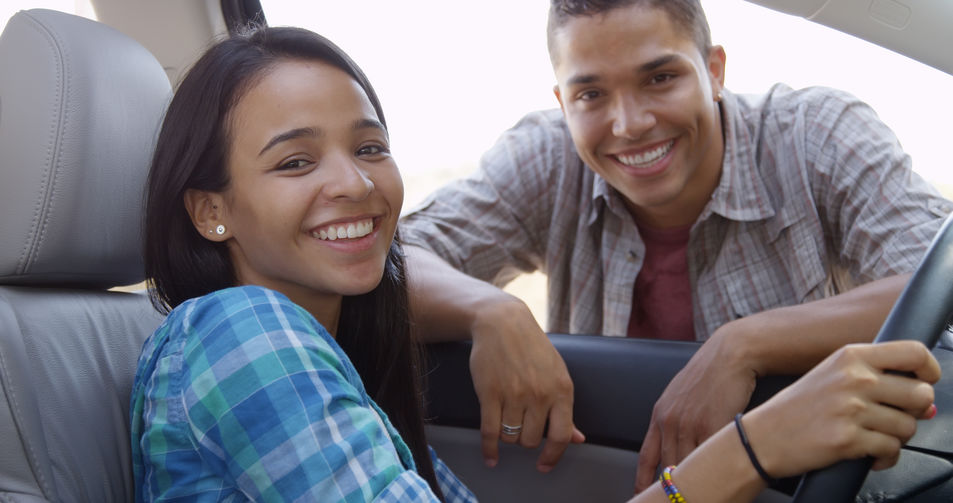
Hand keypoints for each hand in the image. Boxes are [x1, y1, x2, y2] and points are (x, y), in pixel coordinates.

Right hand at [468, 296, 584, 471]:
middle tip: (520, 424)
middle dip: (524, 439)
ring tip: (506, 420)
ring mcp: (514, 394)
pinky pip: (490, 432)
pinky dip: (489, 449)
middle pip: (531, 440)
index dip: (553, 456)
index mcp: (561, 390)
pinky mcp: (489, 393)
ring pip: (511, 437)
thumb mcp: (557, 374)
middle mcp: (540, 394)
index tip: (544, 465)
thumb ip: (565, 410)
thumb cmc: (532, 349)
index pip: (561, 436)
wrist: (502, 323)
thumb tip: (578, 440)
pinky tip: (491, 457)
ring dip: (507, 436)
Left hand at [634, 328, 756, 491]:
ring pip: (688, 466)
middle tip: (677, 499)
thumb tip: (672, 442)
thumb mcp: (680, 395)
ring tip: (698, 495)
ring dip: (693, 484)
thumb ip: (673, 419)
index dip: (643, 481)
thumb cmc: (709, 374)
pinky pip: (709, 458)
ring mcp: (691, 425)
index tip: (641, 496)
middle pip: (667, 467)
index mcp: (660, 415)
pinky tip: (714, 482)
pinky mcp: (713, 425)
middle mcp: (671, 421)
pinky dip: (711, 472)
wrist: (729, 354)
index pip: (647, 456)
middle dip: (671, 487)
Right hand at [742, 341, 939, 476]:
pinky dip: (884, 457)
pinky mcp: (849, 439)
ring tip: (874, 436)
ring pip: (909, 426)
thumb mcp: (831, 376)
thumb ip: (877, 381)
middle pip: (921, 393)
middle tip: (894, 416)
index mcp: (850, 356)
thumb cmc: (796, 408)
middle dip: (914, 411)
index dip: (930, 368)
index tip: (926, 380)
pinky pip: (891, 450)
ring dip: (896, 437)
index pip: (913, 352)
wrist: (762, 437)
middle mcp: (853, 379)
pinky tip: (868, 453)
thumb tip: (928, 403)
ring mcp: (852, 409)